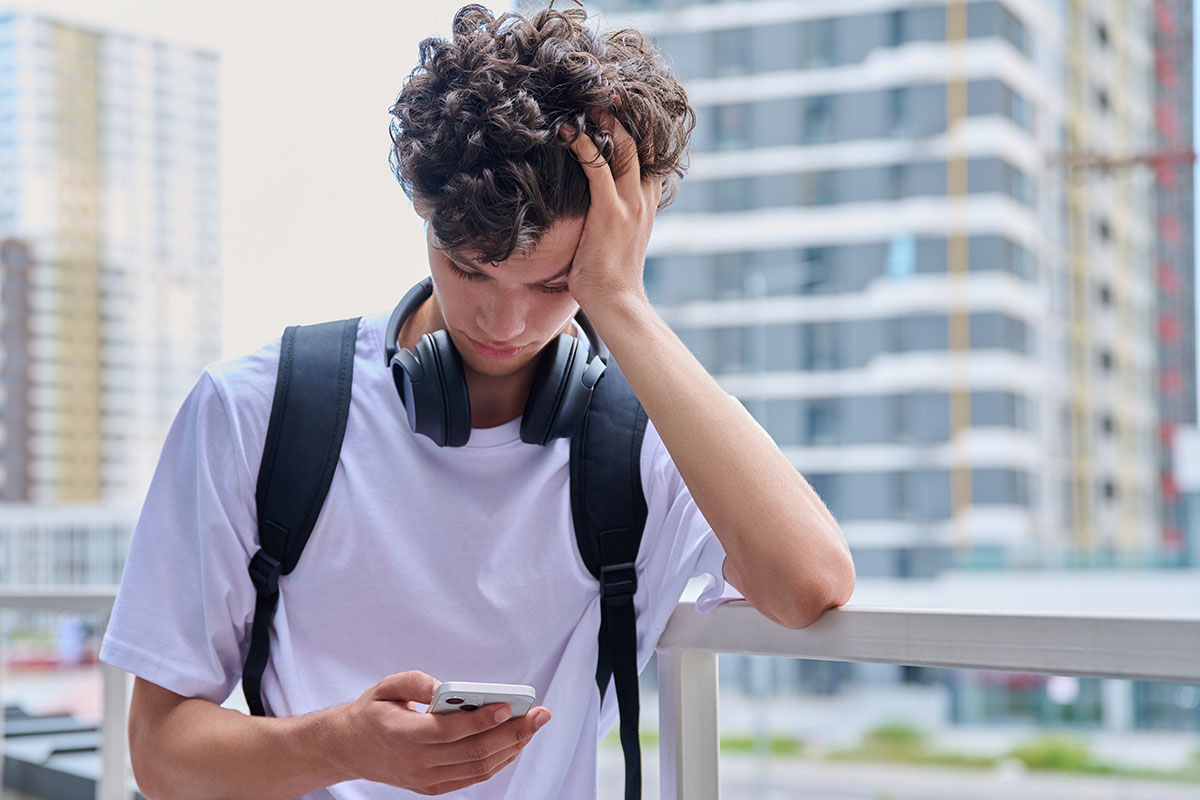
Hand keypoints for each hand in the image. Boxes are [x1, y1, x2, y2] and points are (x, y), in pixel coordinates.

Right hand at [332, 671, 550, 794]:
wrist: (349, 749)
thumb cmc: (373, 712)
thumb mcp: (386, 686)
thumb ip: (415, 681)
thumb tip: (444, 687)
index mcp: (401, 734)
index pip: (448, 731)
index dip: (480, 720)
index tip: (506, 706)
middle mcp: (415, 762)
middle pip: (471, 752)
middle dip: (511, 733)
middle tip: (539, 714)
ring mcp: (425, 779)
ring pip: (477, 768)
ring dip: (511, 748)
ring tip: (533, 726)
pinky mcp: (432, 787)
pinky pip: (472, 777)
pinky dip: (497, 762)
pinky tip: (514, 743)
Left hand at [560, 114, 662, 312]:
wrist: (619, 302)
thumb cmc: (610, 278)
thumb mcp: (616, 241)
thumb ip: (610, 218)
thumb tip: (587, 211)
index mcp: (647, 204)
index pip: (650, 157)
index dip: (637, 131)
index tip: (616, 112)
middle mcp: (643, 199)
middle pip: (641, 144)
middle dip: (621, 117)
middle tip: (600, 96)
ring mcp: (629, 204)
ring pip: (623, 147)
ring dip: (603, 122)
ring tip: (585, 104)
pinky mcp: (610, 211)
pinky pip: (597, 166)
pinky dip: (582, 144)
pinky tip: (566, 132)